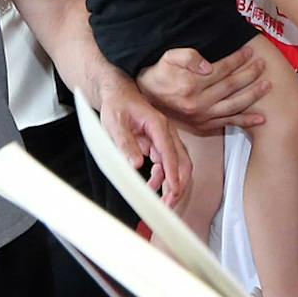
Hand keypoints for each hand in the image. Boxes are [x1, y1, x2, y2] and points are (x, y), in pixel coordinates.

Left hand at [93, 65, 191, 207]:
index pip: (170, 152)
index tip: (174, 189)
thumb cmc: (117, 105)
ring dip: (172, 183)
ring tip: (162, 200)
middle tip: (170, 202)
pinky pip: (166, 164)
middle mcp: (165, 133)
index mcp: (157, 125)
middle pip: (182, 160)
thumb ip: (125, 143)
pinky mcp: (158, 145)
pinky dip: (163, 177)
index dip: (173, 172)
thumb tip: (136, 164)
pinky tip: (154, 186)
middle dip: (179, 183)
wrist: (118, 93)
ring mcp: (163, 139)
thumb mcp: (115, 123)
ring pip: (176, 164)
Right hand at [136, 43, 270, 130]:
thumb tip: (207, 66)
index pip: (221, 70)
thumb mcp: (168, 58)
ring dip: (253, 95)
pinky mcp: (204, 126)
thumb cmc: (160, 74)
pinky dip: (246, 121)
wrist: (147, 97)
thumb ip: (188, 58)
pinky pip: (228, 123)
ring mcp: (202, 117)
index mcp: (191, 86)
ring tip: (267, 85)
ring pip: (234, 106)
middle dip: (250, 75)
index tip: (249, 52)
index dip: (237, 60)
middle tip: (262, 65)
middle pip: (231, 87)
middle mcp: (198, 104)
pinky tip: (261, 118)